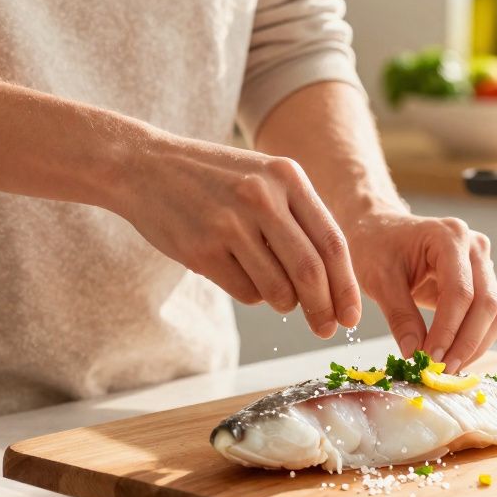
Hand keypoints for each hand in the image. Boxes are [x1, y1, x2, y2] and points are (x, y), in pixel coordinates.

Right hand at [115, 132, 361, 337]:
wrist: (145, 167)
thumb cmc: (213, 179)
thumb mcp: (263, 178)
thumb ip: (299, 218)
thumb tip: (333, 282)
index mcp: (287, 177)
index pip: (332, 243)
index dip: (346, 286)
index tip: (351, 315)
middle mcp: (262, 197)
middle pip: (310, 272)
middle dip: (323, 309)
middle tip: (325, 329)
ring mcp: (230, 224)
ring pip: (278, 290)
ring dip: (282, 302)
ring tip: (270, 286)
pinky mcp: (202, 249)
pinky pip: (245, 293)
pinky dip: (250, 294)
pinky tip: (234, 270)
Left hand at [345, 211, 496, 372]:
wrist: (379, 228)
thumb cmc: (376, 245)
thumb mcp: (379, 279)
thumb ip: (399, 316)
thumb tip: (415, 354)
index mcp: (449, 237)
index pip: (460, 292)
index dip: (448, 330)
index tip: (431, 358)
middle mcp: (474, 247)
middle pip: (486, 303)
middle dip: (466, 342)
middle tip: (442, 370)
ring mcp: (481, 262)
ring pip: (493, 313)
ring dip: (474, 345)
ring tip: (446, 368)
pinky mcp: (480, 280)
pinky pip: (486, 314)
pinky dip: (472, 338)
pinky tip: (452, 355)